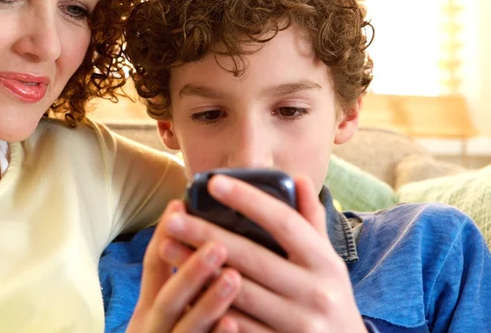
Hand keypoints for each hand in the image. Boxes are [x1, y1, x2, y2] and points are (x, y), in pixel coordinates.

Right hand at [127, 201, 242, 332]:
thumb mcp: (165, 313)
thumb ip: (182, 286)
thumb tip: (208, 236)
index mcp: (149, 308)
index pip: (153, 267)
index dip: (164, 236)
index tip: (179, 204)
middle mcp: (154, 327)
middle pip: (167, 298)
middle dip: (191, 270)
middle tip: (218, 245)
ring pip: (186, 328)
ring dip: (209, 302)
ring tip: (233, 277)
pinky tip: (234, 322)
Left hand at [160, 175, 367, 332]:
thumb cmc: (329, 299)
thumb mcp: (328, 262)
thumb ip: (311, 222)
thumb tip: (301, 179)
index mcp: (325, 262)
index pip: (284, 222)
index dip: (249, 200)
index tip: (215, 182)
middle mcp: (315, 292)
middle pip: (252, 256)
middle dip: (207, 235)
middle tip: (173, 218)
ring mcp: (298, 323)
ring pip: (237, 292)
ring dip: (198, 270)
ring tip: (168, 248)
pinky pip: (237, 326)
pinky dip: (208, 307)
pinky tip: (183, 289)